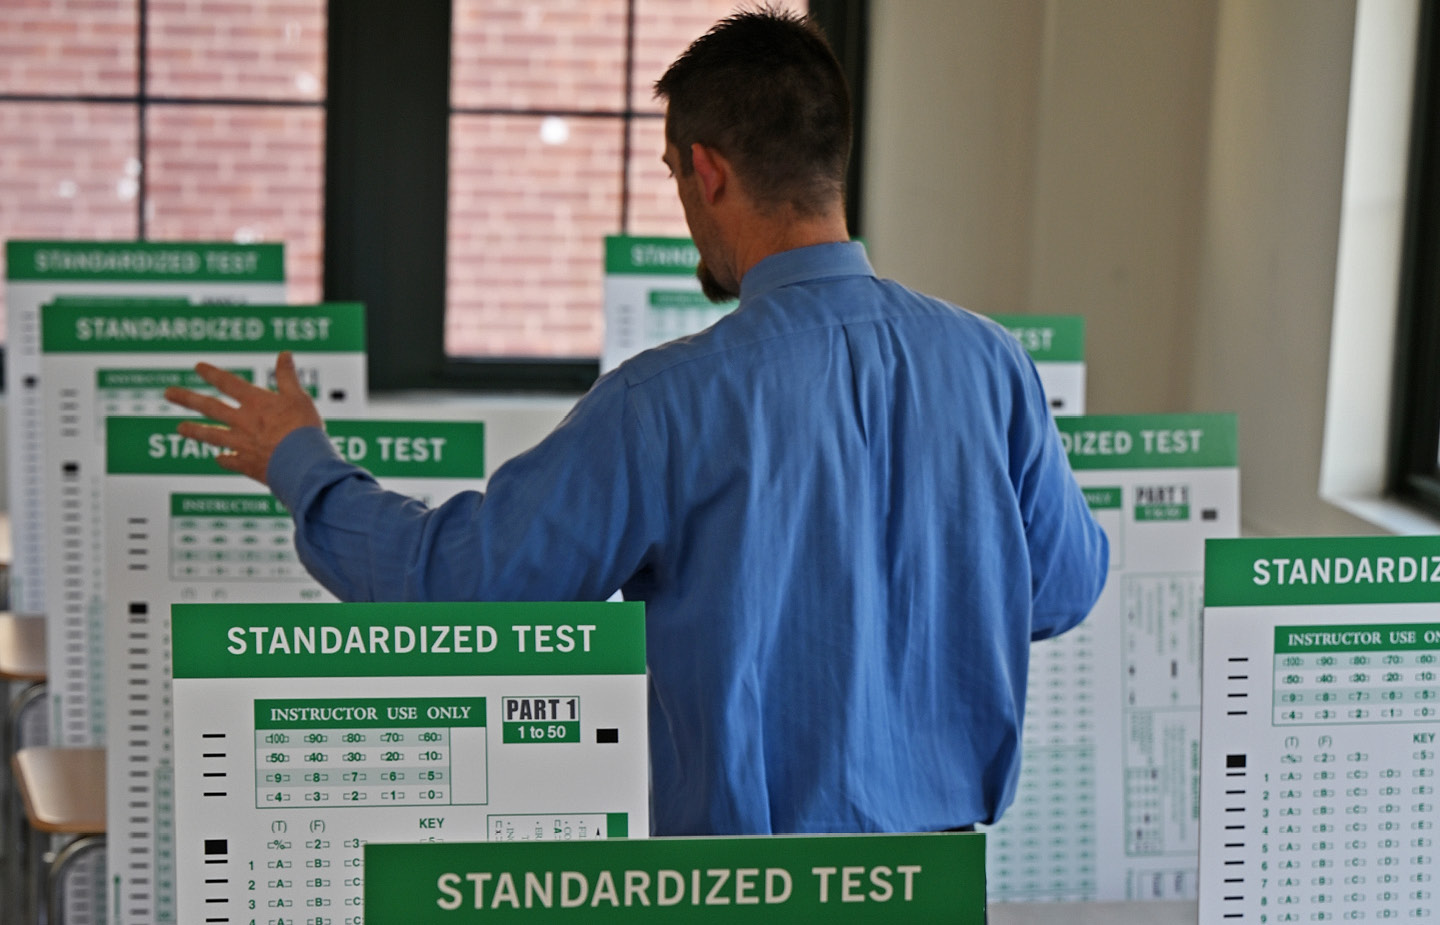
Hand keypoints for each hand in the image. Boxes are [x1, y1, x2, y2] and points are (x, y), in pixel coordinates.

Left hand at [164, 351, 323, 483]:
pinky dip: (223, 459)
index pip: (229, 383)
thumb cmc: (303, 428)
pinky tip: (218, 458)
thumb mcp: (299, 397)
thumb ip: (287, 377)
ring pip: (212, 435)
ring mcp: (241, 444)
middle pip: (210, 407)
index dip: (213, 374)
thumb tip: (284, 354)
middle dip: (188, 399)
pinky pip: (230, 461)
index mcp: (255, 402)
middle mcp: (242, 421)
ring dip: (195, 431)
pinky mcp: (247, 464)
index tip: (197, 367)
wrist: (301, 464)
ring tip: (179, 428)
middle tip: (168, 393)